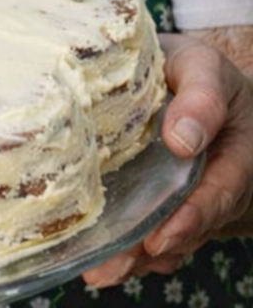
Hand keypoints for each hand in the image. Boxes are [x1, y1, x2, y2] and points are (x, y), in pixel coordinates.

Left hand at [82, 33, 252, 286]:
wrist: (186, 75)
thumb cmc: (192, 69)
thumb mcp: (201, 66)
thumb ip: (200, 97)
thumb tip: (182, 140)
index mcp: (236, 148)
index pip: (220, 190)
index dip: (191, 217)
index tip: (161, 236)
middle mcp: (220, 180)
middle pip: (191, 222)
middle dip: (154, 247)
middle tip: (115, 264)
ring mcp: (194, 194)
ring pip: (172, 233)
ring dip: (137, 255)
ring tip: (100, 270)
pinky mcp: (167, 200)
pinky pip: (158, 231)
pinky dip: (133, 249)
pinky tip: (103, 261)